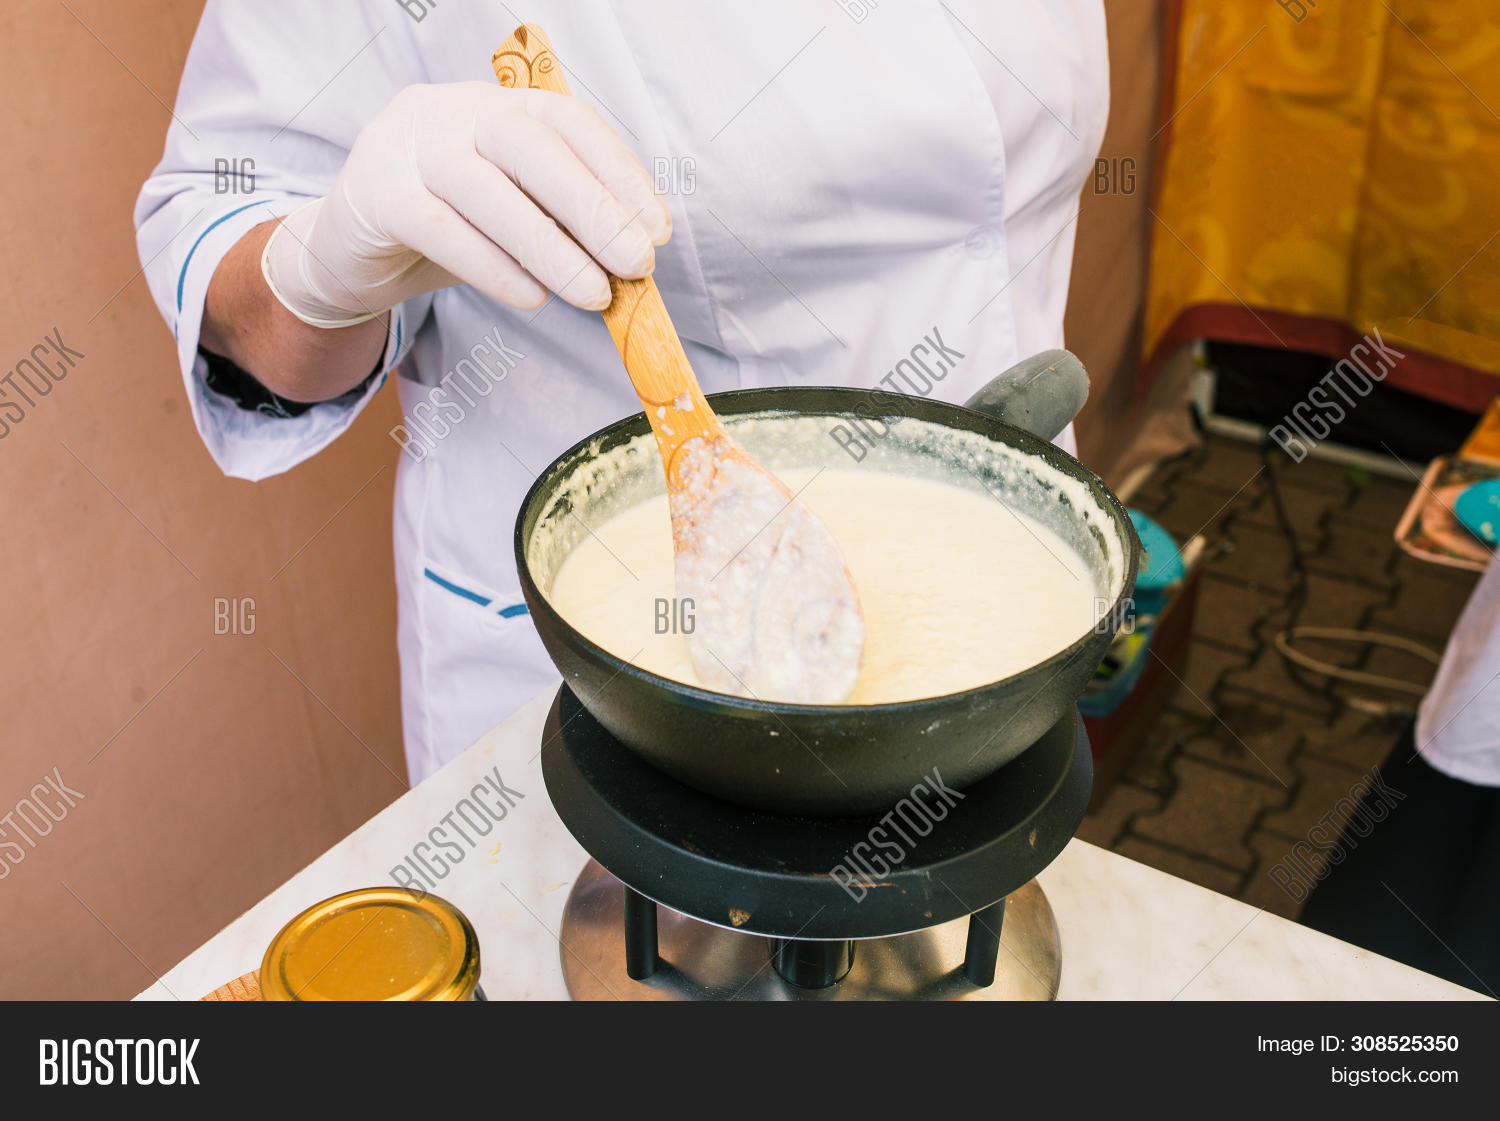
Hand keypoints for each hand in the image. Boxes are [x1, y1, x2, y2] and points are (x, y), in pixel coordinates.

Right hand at [262, 82, 671, 326]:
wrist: (348, 251)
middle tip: (637, 263)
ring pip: (486, 190)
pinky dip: (493, 268)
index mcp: (496, 105)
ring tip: (594, 294)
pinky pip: (441, 230)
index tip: (657, 229)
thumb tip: (632, 256)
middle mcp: (451, 112)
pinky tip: (532, 298)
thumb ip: (560, 222)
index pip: (568, 122)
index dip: (619, 173)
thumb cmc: (449, 229)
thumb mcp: (511, 214)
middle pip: (530, 146)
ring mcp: (407, 147)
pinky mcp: (375, 195)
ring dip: (550, 247)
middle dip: (593, 207)